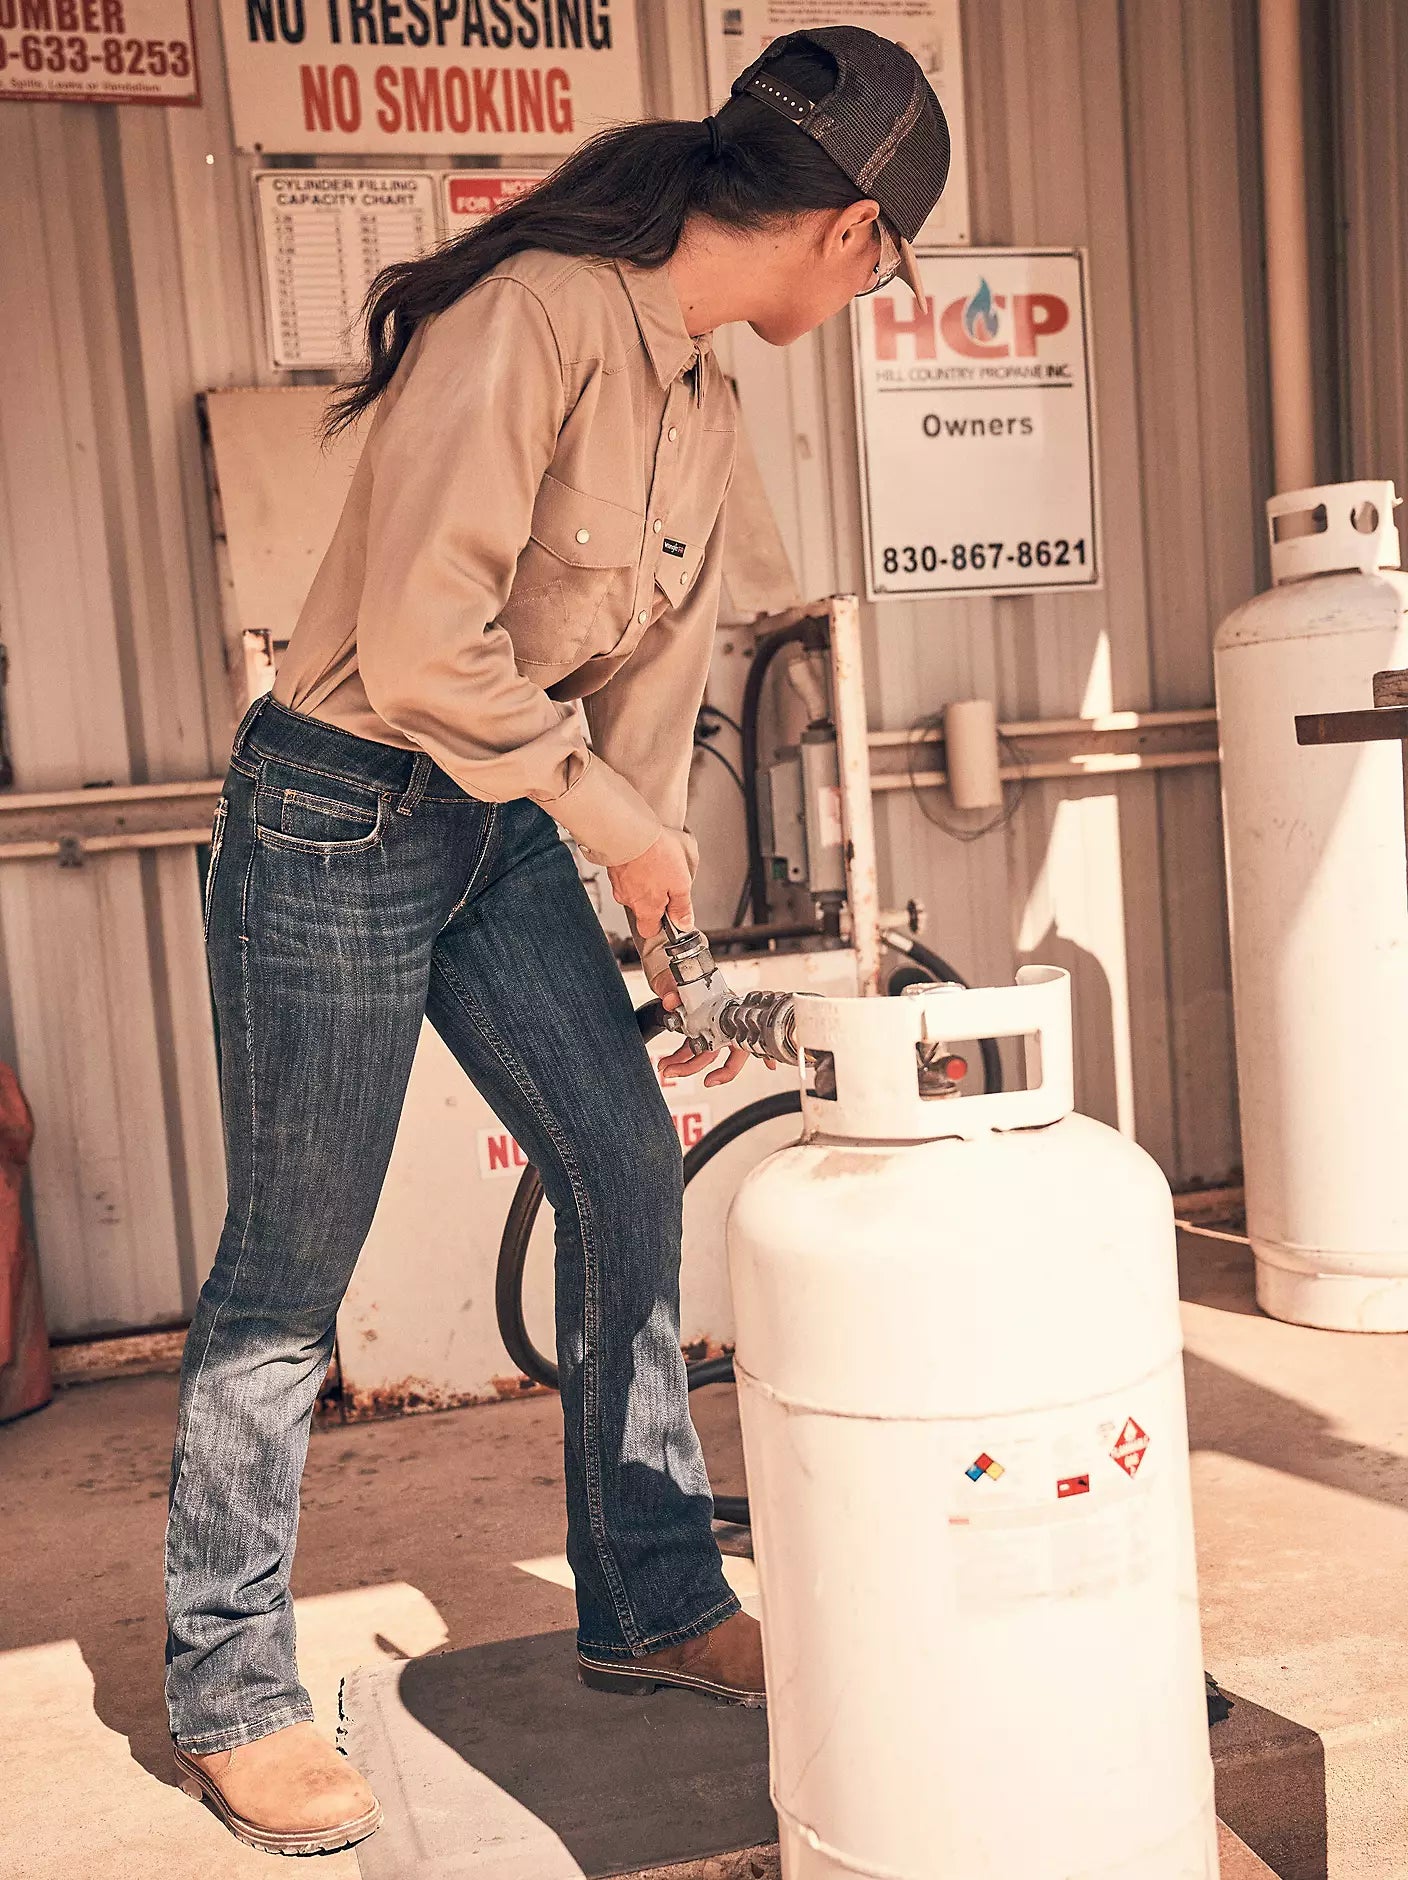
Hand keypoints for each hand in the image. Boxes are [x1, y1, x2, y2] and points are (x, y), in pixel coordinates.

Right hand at [607, 831, 693, 941]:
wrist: (629, 829)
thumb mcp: (681, 884)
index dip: (660, 925)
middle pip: (641, 908)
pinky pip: (626, 873)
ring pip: (633, 889)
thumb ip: (682, 907)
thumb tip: (684, 924)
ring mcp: (618, 883)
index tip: (672, 912)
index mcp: (645, 909)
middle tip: (668, 880)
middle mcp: (628, 900)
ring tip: (658, 861)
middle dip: (654, 897)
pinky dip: (635, 866)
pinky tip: (646, 853)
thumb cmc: (655, 855)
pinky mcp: (613, 867)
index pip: (648, 931)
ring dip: (645, 879)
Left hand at [650, 968, 777, 1088]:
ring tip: (664, 1067)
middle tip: (672, 1072)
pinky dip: (679, 1058)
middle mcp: (721, 1024)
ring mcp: (708, 1028)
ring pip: (699, 1054)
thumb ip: (676, 991)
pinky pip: (689, 1048)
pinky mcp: (695, 1029)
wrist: (678, 968)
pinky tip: (668, 1064)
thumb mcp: (684, 981)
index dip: (728, 1069)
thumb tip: (670, 1001)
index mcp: (729, 1014)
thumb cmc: (690, 974)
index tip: (710, 1080)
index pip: (736, 1048)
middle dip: (691, 1068)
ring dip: (681, 1064)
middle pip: (712, 1055)